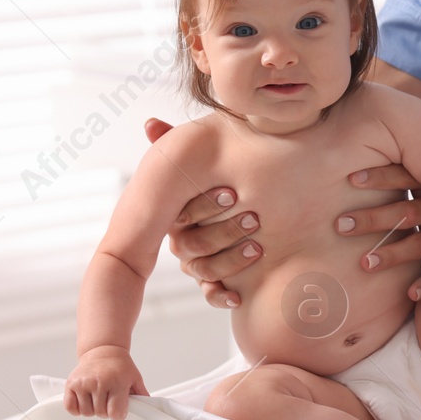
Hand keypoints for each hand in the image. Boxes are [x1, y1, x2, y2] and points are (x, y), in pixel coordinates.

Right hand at [64, 345, 148, 419]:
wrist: (103, 350)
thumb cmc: (119, 365)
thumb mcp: (135, 378)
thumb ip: (141, 395)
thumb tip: (149, 409)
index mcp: (118, 381)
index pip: (115, 412)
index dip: (118, 415)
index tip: (119, 410)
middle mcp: (99, 381)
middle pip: (101, 413)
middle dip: (106, 410)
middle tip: (109, 400)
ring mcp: (84, 382)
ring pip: (86, 413)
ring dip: (92, 409)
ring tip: (98, 398)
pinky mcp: (71, 384)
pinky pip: (70, 408)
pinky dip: (77, 408)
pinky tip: (85, 400)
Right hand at [146, 117, 259, 309]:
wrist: (270, 212)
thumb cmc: (232, 180)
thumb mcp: (212, 159)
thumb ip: (182, 142)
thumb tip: (149, 123)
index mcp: (180, 214)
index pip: (183, 215)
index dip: (205, 205)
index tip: (232, 192)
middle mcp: (185, 241)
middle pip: (191, 246)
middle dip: (223, 232)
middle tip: (254, 218)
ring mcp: (200, 263)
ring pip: (204, 270)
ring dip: (230, 261)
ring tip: (258, 247)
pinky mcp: (217, 283)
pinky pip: (211, 295)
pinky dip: (222, 296)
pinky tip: (238, 295)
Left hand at [335, 165, 420, 301]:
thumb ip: (413, 168)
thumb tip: (372, 149)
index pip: (405, 178)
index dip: (380, 178)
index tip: (351, 179)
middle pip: (404, 213)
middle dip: (373, 218)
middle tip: (341, 225)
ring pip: (419, 245)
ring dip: (393, 254)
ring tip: (365, 264)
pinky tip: (410, 294)